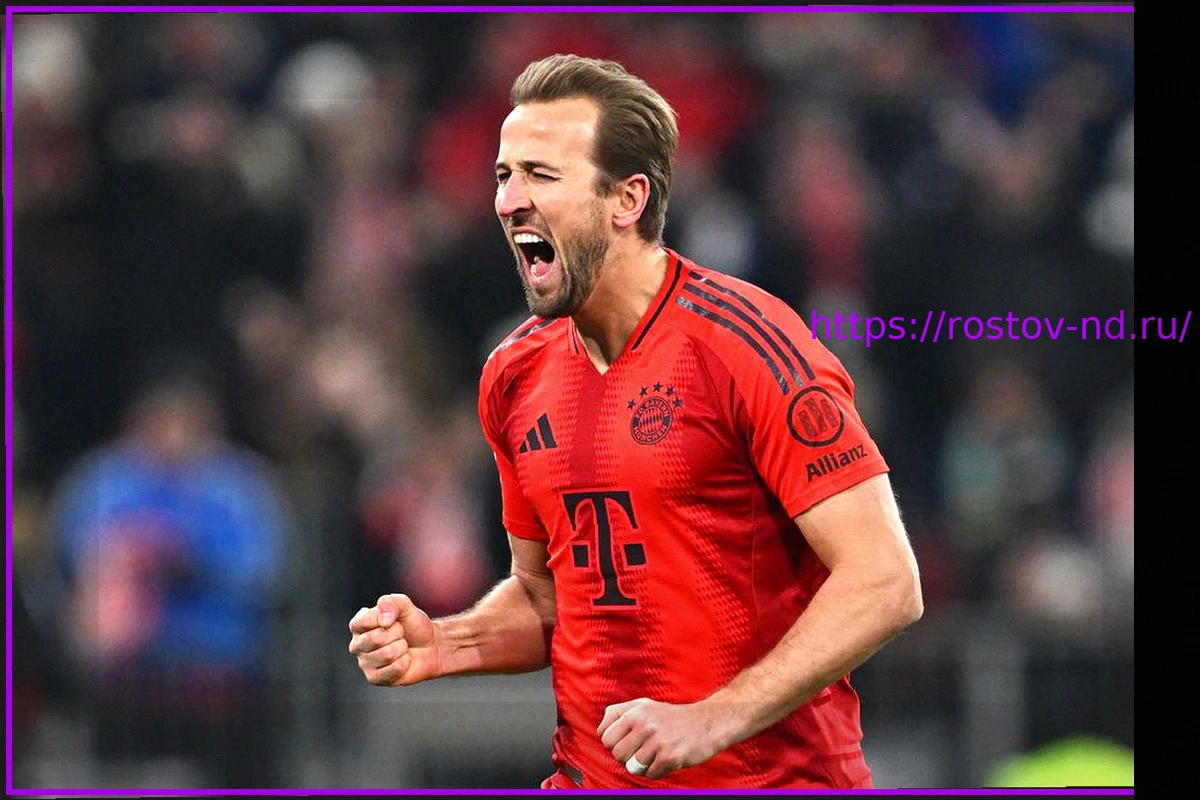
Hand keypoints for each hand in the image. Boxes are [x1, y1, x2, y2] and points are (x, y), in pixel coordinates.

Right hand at [348, 593, 440, 685]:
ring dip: (401, 648)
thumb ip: (391, 603)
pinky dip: (404, 663)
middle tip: (401, 634)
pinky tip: (404, 660)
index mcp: (359, 625)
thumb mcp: (404, 606)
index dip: (384, 620)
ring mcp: (364, 663)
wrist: (430, 645)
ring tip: (402, 646)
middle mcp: (357, 644)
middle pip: (375, 639)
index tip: (393, 620)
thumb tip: (384, 621)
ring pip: (386, 655)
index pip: (363, 622)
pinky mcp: (375, 678)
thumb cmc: (413, 625)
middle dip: (396, 634)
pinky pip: (391, 670)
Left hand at [597, 697, 734, 779]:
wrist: (708, 722)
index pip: (606, 738)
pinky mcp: (670, 757)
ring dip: (644, 765)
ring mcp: (658, 741)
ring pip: (633, 766)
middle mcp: (645, 724)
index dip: (615, 744)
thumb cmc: (672, 717)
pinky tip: (668, 758)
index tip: (629, 742)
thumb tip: (601, 730)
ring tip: (658, 752)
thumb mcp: (644, 705)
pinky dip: (657, 771)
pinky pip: (650, 774)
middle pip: (617, 754)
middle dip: (628, 757)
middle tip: (643, 750)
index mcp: (635, 711)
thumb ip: (619, 712)